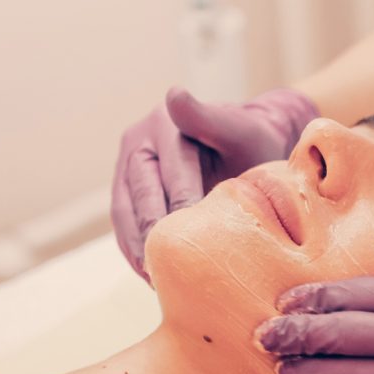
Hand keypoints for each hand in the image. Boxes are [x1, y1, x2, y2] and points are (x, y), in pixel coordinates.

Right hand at [111, 87, 318, 279]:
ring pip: (125, 213)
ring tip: (155, 278)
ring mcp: (128, 169)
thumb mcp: (239, 128)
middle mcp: (139, 143)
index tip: (190, 233)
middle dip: (153, 232)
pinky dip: (134, 251)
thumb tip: (174, 94)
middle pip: (140, 195)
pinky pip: (124, 225)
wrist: (243, 149)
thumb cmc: (249, 142)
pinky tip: (150, 276)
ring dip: (137, 247)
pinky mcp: (127, 194)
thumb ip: (211, 118)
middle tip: (167, 265)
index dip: (179, 204)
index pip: (170, 171)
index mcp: (164, 124)